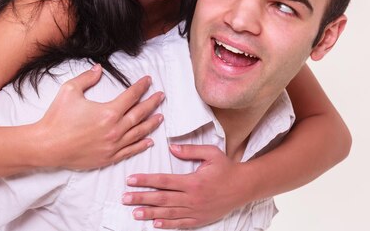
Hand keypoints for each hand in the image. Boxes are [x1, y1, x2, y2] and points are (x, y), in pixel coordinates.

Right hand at [38, 64, 163, 169]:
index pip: (131, 96)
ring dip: (151, 124)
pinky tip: (149, 141)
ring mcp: (113, 145)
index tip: (148, 81)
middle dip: (152, 103)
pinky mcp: (108, 157)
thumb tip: (99, 68)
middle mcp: (115, 129)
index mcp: (108, 112)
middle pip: (140, 114)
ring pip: (138, 133)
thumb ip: (87, 78)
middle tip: (161, 96)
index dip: (141, 87)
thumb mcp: (70, 90)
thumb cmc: (57, 118)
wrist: (47, 145)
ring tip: (160, 116)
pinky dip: (141, 145)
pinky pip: (130, 151)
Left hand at [123, 144, 245, 228]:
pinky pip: (181, 223)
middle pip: (162, 199)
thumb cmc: (227, 168)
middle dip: (141, 198)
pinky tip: (155, 224)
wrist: (244, 187)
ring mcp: (196, 210)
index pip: (164, 181)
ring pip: (169, 213)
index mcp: (193, 181)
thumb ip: (190, 150)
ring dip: (150, 214)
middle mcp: (192, 198)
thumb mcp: (211, 153)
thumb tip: (171, 147)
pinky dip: (168, 225)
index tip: (131, 180)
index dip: (146, 180)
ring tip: (135, 213)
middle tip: (125, 198)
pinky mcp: (200, 219)